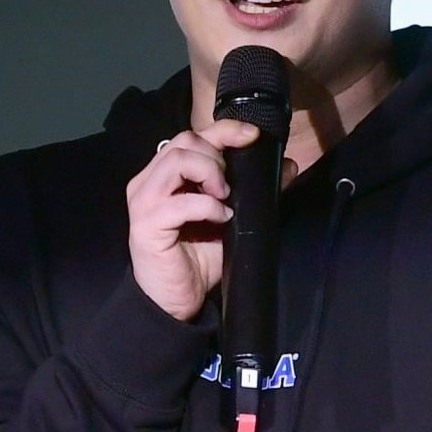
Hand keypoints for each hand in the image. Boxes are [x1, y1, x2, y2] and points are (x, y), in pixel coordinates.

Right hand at [126, 120, 255, 321]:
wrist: (175, 301)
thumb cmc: (198, 259)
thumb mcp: (231, 219)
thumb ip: (253, 190)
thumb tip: (287, 165)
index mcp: (166, 174)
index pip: (192, 136)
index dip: (224, 130)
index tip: (252, 135)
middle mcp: (149, 180)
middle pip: (184, 140)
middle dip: (217, 155)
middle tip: (230, 185)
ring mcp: (143, 200)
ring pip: (177, 160)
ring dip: (209, 173)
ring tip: (224, 197)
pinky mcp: (145, 224)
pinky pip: (180, 202)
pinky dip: (207, 206)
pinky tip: (220, 218)